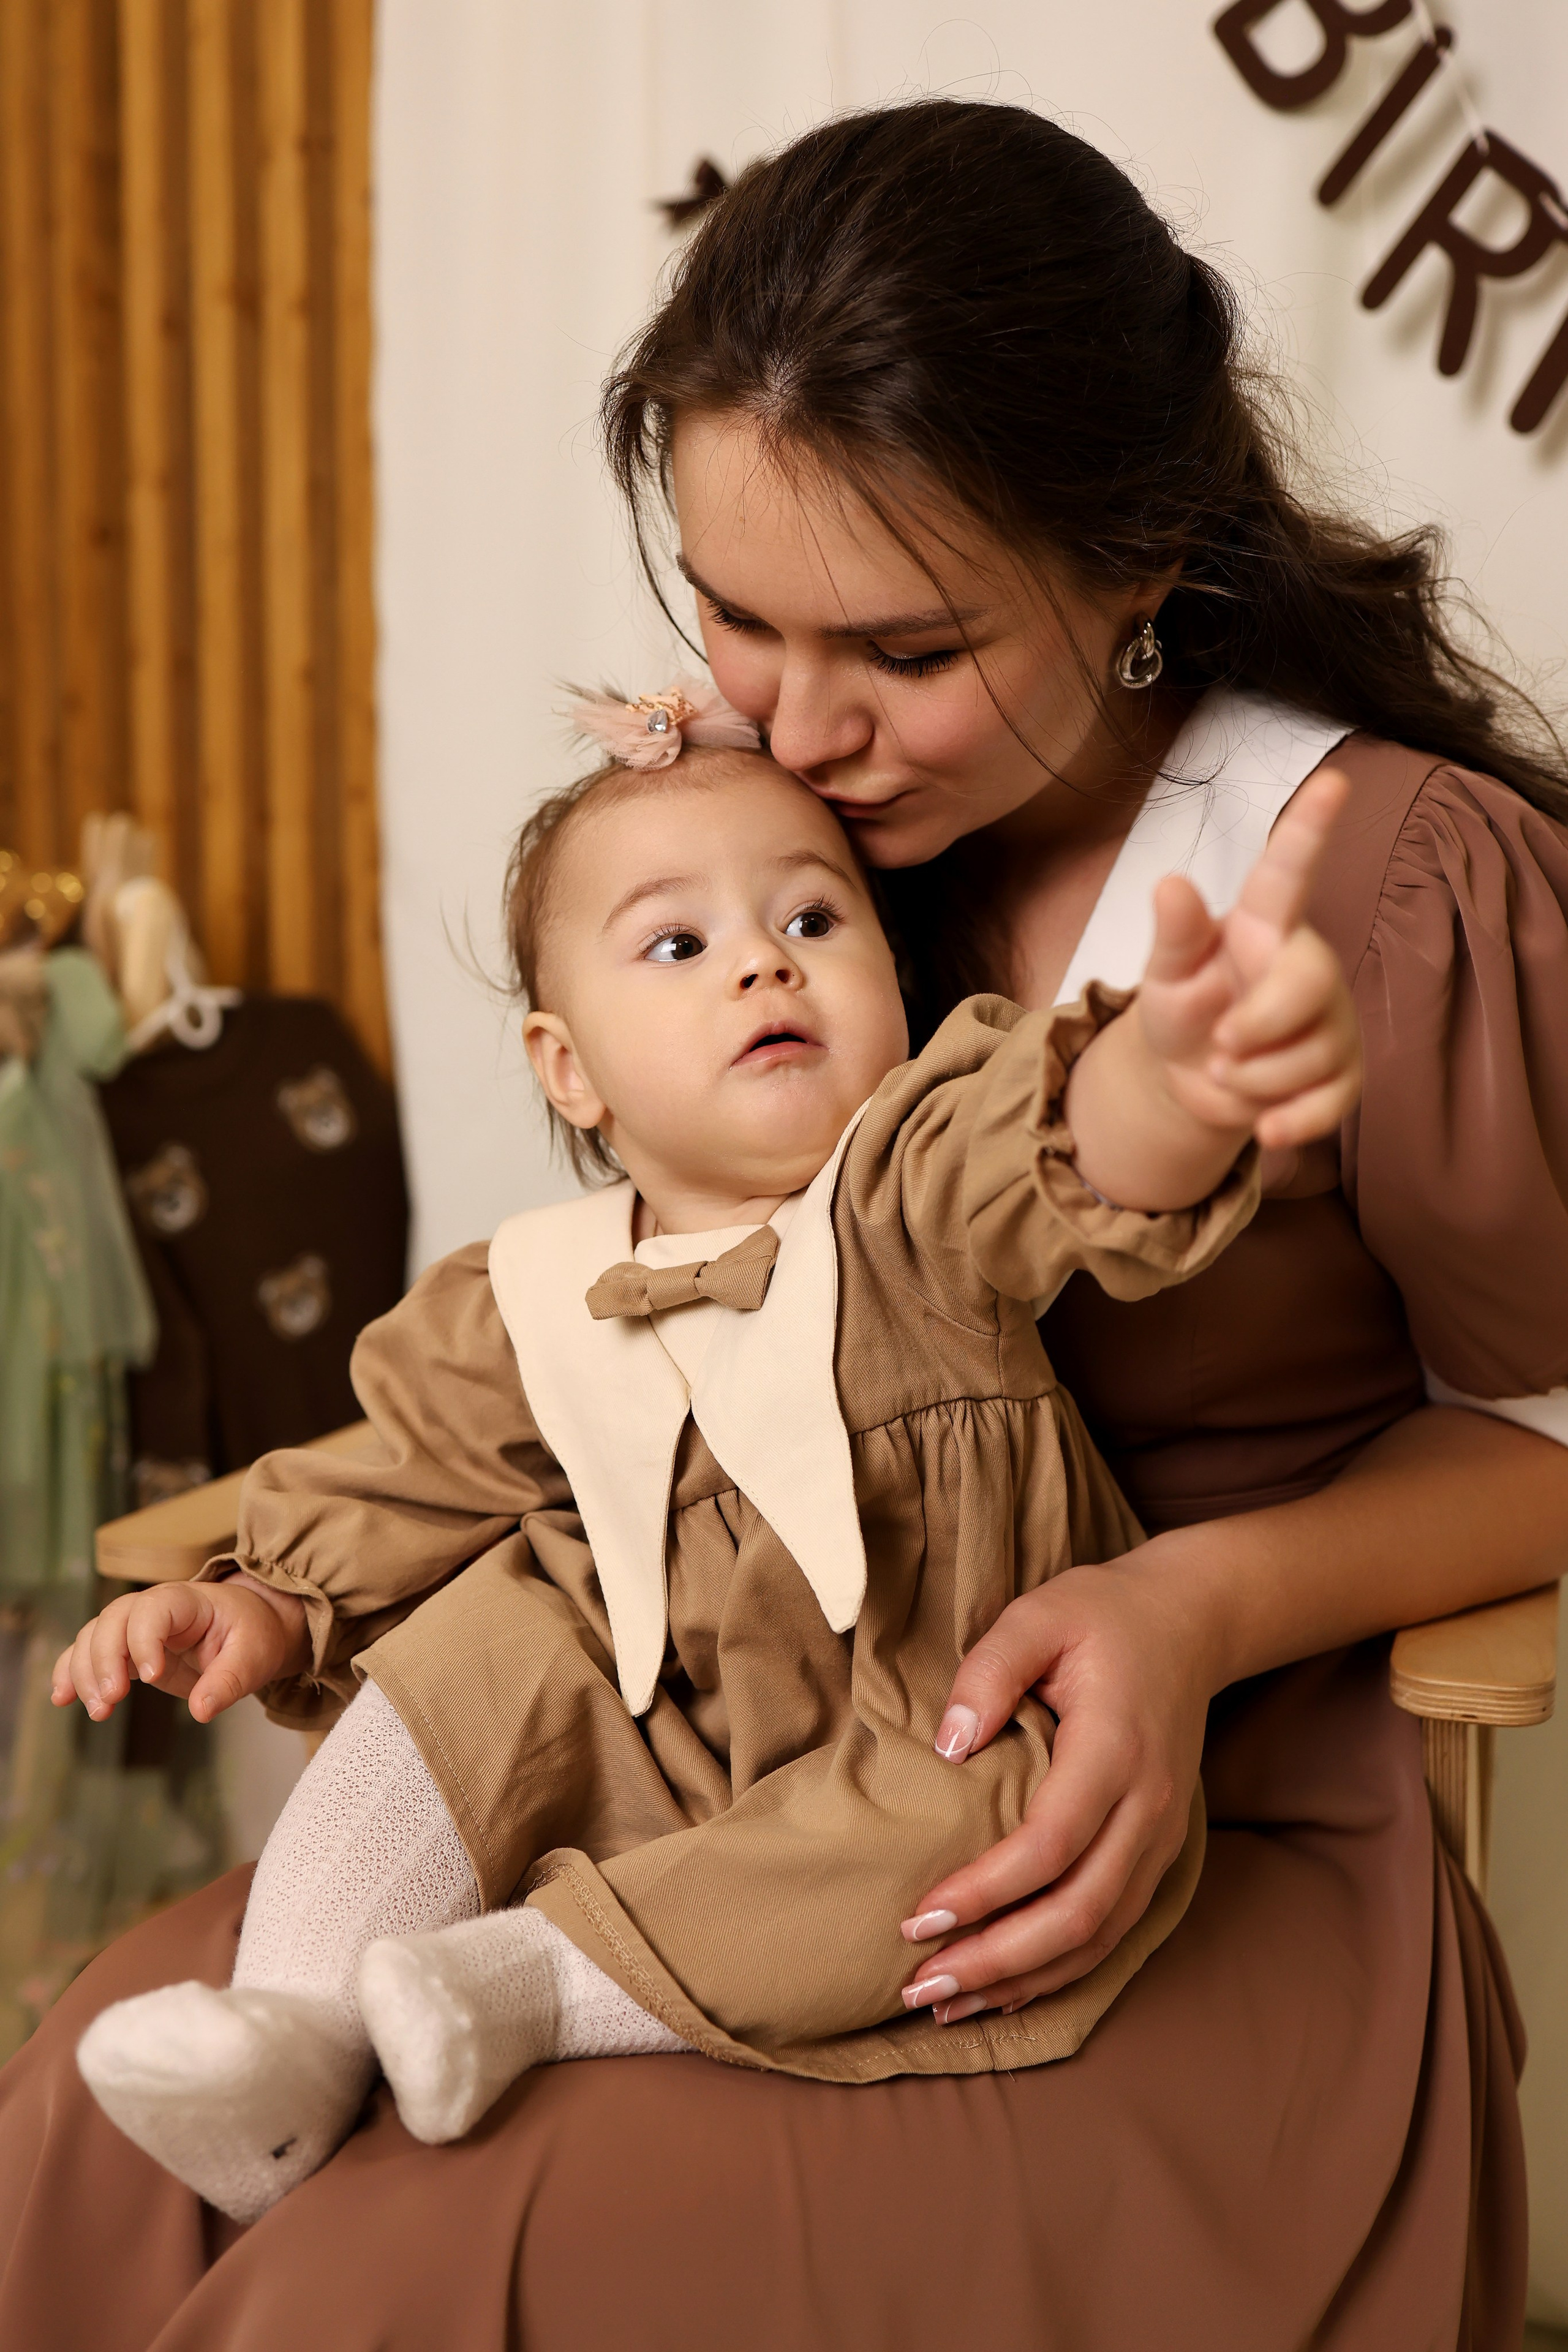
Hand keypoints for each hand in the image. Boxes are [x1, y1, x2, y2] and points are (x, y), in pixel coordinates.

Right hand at [50, 1576, 309, 1725]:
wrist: (252, 1628)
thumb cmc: (253, 1635)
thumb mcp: (255, 1655)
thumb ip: (229, 1680)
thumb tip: (201, 1711)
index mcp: (187, 1600)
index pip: (153, 1610)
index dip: (144, 1640)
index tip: (153, 1677)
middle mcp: (153, 1608)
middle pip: (112, 1620)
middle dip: (104, 1660)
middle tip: (112, 1700)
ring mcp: (135, 1628)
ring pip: (93, 1637)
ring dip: (85, 1673)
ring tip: (98, 1711)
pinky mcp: (126, 1651)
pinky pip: (88, 1654)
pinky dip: (71, 1672)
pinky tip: (62, 1697)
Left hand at [897, 1548, 1220, 2020]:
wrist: (1191, 1622)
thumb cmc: (1102, 1616)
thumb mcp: (1038, 1614)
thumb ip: (988, 1671)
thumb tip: (947, 1745)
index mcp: (1115, 1750)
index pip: (1049, 1845)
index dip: (984, 1892)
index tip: (918, 1919)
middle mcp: (1148, 1807)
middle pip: (1077, 1912)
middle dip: (996, 1961)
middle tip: (919, 1988)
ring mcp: (1161, 1835)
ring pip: (1098, 1936)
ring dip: (1023, 1979)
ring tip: (946, 2006)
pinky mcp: (1158, 1850)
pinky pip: (1113, 1929)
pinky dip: (1059, 1969)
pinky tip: (1005, 1989)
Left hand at [1136, 767, 1360, 1153]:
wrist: (1192, 1080)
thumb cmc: (1184, 1009)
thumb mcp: (1165, 975)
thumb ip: (1174, 934)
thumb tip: (1170, 883)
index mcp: (1265, 927)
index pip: (1289, 872)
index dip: (1309, 829)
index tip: (1333, 781)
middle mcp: (1308, 965)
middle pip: (1309, 983)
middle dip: (1258, 1026)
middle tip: (1219, 1046)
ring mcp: (1334, 1020)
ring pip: (1310, 1055)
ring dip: (1254, 1079)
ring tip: (1230, 1069)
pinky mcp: (1343, 1074)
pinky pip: (1332, 1102)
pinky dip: (1291, 1121)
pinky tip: (1264, 1122)